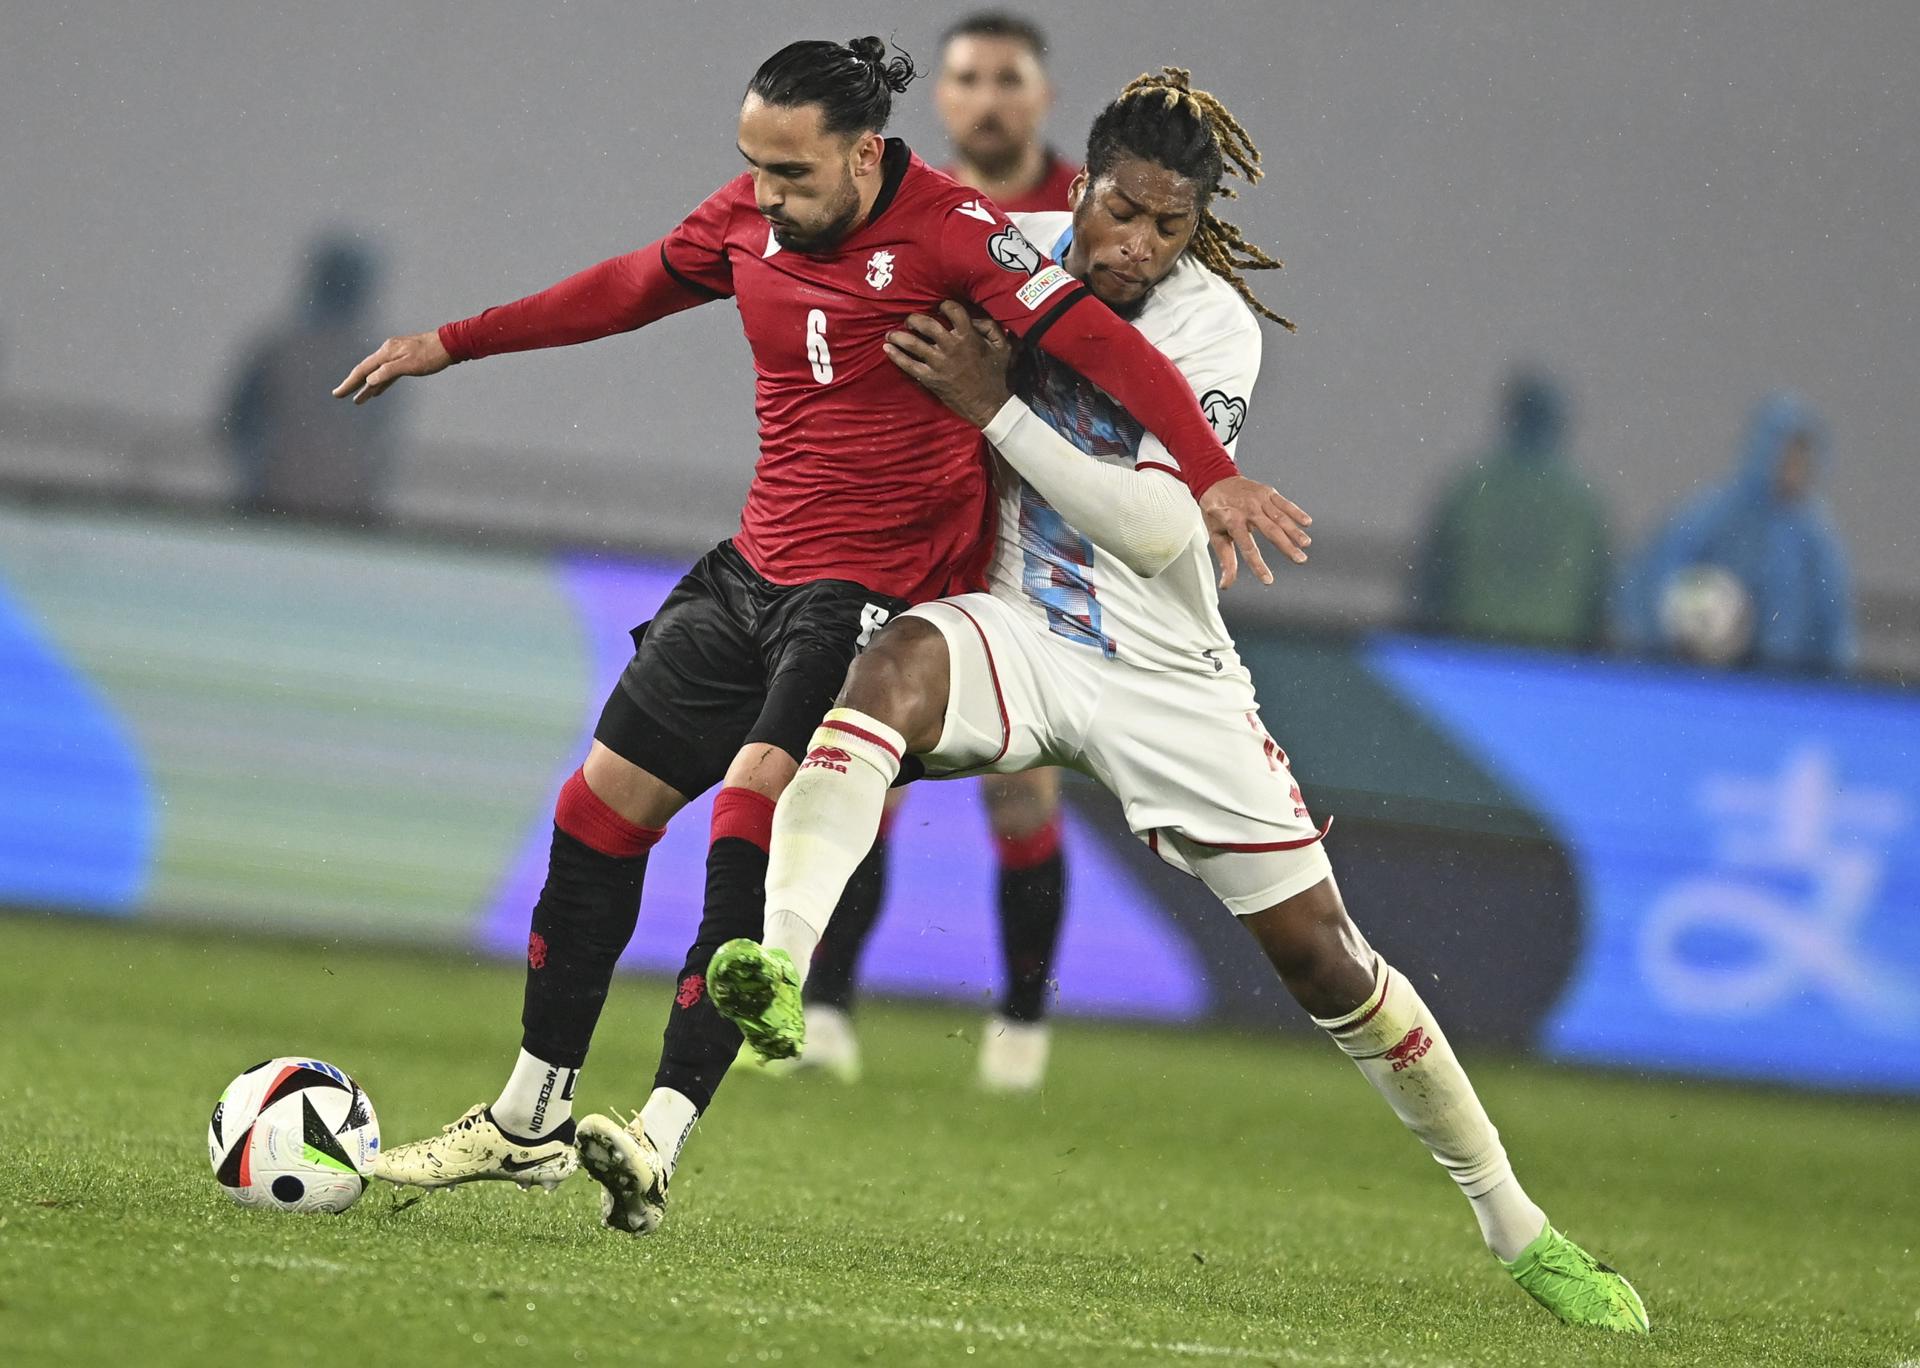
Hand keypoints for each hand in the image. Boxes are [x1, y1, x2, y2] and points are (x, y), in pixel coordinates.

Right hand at [332, 330, 451, 403]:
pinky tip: (377, 390)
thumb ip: (388, 372)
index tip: (337, 393)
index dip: (349, 383)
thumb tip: (370, 379)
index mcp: (386, 352)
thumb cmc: (431, 355)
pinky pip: (388, 374)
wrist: (450, 344)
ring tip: (358, 400)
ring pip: (377, 373)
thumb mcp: (410, 365)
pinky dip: (381, 383)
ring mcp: (396, 355)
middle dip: (353, 384)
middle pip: (366, 371)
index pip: (363, 370)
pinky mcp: (404, 360)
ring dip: (368, 387)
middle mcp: (388, 352)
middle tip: (339, 395)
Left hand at [882, 301, 1011, 427]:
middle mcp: (950, 346)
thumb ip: (991, 328)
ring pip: (913, 343)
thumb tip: (974, 319)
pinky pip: (908, 365)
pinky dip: (896, 356)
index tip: (940, 307)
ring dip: (899, 336)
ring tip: (892, 333)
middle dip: (914, 319)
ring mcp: (938, 363)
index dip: (945, 305)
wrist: (989, 406)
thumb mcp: (1003, 347)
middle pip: (926, 324)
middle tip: (910, 320)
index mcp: (968, 336)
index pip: (953, 311)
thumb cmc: (997, 376)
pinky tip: (887, 349)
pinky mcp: (930, 378)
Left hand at [1199, 476, 1312, 587]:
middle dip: (1286, 546)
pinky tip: (1307, 523)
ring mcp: (1258, 499)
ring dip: (1294, 531)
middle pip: (1270, 530)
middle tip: (1300, 560)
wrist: (1215, 480)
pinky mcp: (1267, 492)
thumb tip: (1226, 585)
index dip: (1258, 565)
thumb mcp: (1216, 536)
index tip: (1268, 580)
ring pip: (1280, 517)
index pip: (1247, 547)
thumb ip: (1225, 561)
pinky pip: (1284, 503)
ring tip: (1305, 545)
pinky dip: (1296, 512)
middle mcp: (1247, 509)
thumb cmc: (1216, 513)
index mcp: (1232, 521)